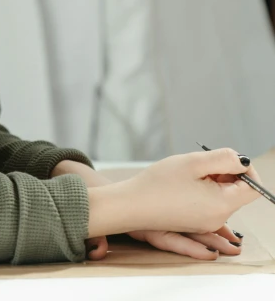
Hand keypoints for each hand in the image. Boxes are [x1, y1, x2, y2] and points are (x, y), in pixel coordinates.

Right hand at [87, 148, 261, 241]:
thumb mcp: (194, 162)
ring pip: (222, 198)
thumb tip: (243, 161)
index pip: (253, 188)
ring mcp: (205, 224)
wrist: (131, 204)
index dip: (245, 169)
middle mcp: (217, 219)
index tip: (226, 158)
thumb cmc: (158, 183)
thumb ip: (224, 158)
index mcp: (222, 205)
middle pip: (237, 193)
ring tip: (191, 173)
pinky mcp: (194, 224)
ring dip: (214, 182)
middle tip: (203, 163)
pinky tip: (190, 184)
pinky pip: (210, 207)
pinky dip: (205, 193)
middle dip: (227, 174)